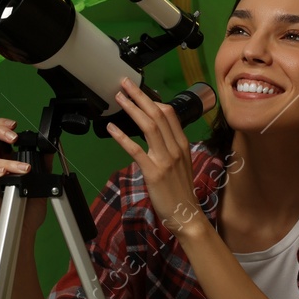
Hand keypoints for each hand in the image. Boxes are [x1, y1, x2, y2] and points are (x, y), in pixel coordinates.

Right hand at [0, 118, 52, 241]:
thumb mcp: (40, 186)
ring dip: (8, 162)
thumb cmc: (27, 212)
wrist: (23, 235)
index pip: (0, 138)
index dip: (4, 127)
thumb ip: (44, 168)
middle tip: (14, 136)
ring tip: (25, 170)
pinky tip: (4, 175)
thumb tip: (51, 150)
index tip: (16, 124)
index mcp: (6, 163)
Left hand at [104, 77, 204, 236]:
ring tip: (118, 98)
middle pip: (157, 114)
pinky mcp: (154, 172)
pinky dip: (123, 137)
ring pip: (149, 126)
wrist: (186, 215)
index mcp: (182, 144)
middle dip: (139, 96)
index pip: (169, 113)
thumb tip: (156, 131)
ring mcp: (166, 159)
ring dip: (132, 109)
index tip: (138, 90)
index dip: (152, 99)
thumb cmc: (180, 191)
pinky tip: (112, 129)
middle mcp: (175, 148)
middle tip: (124, 83)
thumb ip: (170, 146)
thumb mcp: (181, 163)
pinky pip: (137, 150)